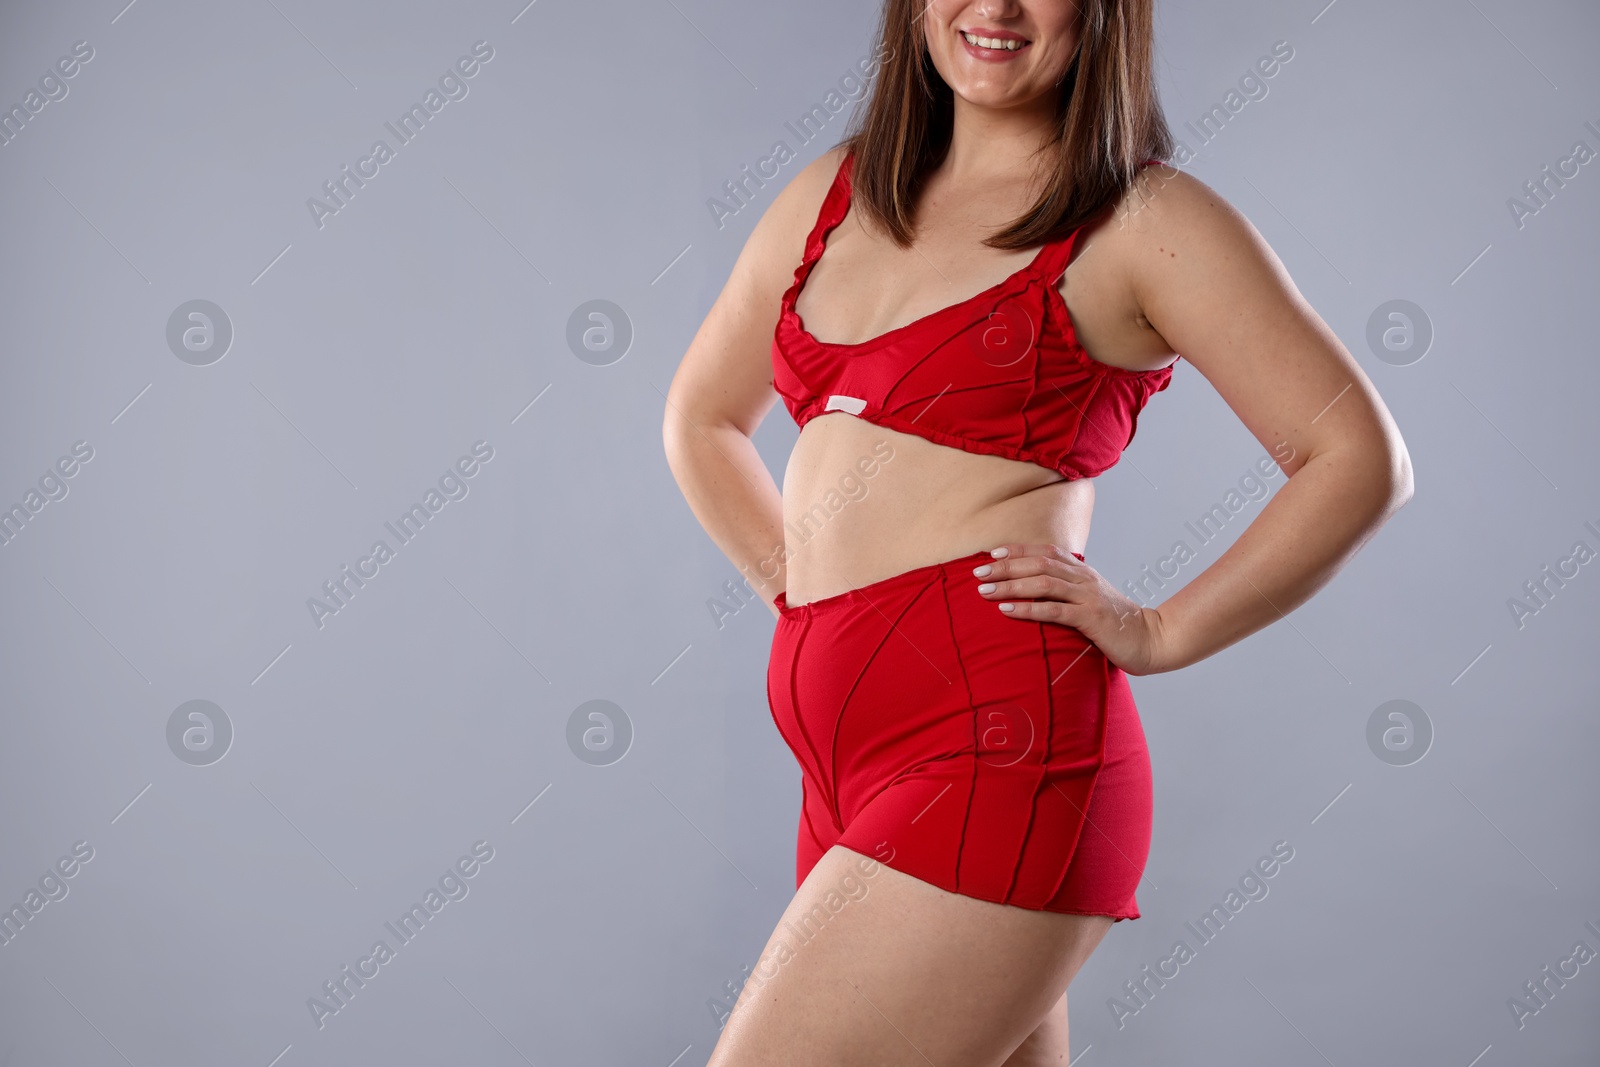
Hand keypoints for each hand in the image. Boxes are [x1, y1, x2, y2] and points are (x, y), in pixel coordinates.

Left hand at [972, 543, 1170, 675]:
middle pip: (1038, 564)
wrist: (1150, 639)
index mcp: (1082, 572)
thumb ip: (1067, 591)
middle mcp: (1083, 579)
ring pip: (1043, 584)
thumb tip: (1036, 590)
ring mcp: (1088, 597)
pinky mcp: (1091, 619)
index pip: (1045, 552)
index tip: (991, 553)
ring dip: (1010, 585)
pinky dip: (1028, 608)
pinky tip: (1007, 609)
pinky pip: (1054, 610)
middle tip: (977, 573)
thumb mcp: (1089, 600)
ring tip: (985, 591)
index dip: (1017, 550)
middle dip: (1005, 567)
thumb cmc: (1114, 623)